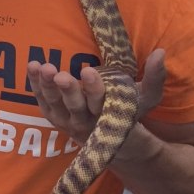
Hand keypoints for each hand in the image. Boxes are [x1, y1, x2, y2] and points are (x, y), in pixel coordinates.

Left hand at [27, 49, 165, 145]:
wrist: (112, 141)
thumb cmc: (129, 112)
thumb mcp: (147, 97)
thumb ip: (155, 76)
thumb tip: (160, 51)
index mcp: (109, 117)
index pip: (102, 104)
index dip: (94, 89)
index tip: (89, 71)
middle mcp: (87, 123)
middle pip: (76, 108)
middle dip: (68, 91)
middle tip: (61, 75)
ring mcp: (68, 122)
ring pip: (56, 106)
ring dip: (47, 87)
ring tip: (44, 67)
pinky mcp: (55, 118)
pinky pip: (43, 102)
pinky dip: (36, 86)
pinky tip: (32, 66)